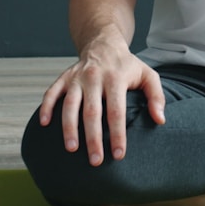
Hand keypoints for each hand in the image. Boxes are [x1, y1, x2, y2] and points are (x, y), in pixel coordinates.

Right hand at [37, 37, 165, 166]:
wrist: (104, 43)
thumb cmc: (127, 66)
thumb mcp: (148, 75)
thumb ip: (156, 97)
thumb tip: (160, 120)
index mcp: (116, 78)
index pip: (116, 111)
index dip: (118, 134)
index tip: (119, 155)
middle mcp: (94, 77)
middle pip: (92, 112)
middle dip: (93, 138)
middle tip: (95, 161)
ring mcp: (77, 77)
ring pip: (70, 104)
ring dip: (69, 127)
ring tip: (71, 149)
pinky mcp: (64, 77)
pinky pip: (52, 92)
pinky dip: (46, 107)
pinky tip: (44, 124)